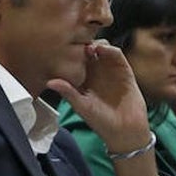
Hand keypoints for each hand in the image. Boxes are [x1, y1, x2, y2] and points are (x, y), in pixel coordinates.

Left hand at [49, 41, 160, 175]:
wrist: (126, 130)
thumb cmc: (101, 122)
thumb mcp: (82, 107)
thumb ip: (68, 93)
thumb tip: (49, 82)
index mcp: (82, 80)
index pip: (74, 60)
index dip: (69, 53)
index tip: (65, 50)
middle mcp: (95, 72)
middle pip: (87, 50)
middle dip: (83, 44)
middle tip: (78, 46)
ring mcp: (110, 70)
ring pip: (102, 48)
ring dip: (96, 44)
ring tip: (90, 49)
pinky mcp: (125, 70)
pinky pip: (117, 55)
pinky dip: (111, 49)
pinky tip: (104, 50)